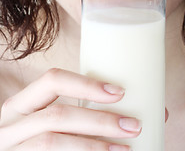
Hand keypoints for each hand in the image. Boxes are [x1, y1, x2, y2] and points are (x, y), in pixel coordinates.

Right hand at [0, 68, 140, 150]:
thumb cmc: (38, 137)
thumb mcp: (45, 120)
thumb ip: (73, 114)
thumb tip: (128, 104)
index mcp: (21, 104)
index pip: (53, 80)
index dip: (86, 84)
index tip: (119, 92)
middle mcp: (11, 125)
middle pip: (57, 116)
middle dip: (99, 121)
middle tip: (132, 125)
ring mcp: (12, 149)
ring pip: (52, 143)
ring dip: (94, 146)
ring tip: (124, 148)